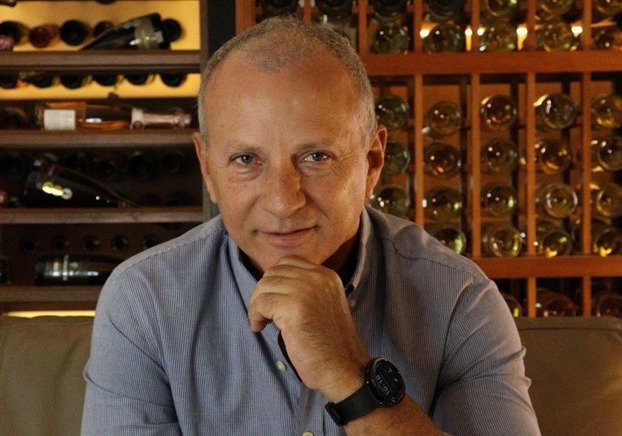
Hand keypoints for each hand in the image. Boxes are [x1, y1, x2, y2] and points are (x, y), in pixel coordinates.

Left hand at [248, 256, 368, 400]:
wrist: (343, 368)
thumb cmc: (330, 344)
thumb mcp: (323, 304)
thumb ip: (305, 289)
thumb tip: (272, 284)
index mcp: (326, 275)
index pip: (288, 262)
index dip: (275, 281)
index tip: (273, 301)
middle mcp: (317, 277)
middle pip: (273, 272)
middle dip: (263, 292)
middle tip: (264, 314)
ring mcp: (306, 290)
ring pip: (264, 286)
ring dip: (256, 305)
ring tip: (262, 323)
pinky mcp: (294, 307)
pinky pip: (261, 303)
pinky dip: (255, 316)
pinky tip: (259, 328)